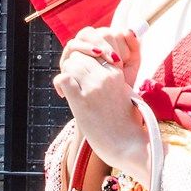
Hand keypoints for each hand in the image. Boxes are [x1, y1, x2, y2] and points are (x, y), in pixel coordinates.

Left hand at [54, 25, 149, 176]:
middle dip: (73, 62)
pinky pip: (63, 78)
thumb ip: (114, 75)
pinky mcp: (82, 102)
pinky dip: (60, 85)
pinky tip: (65, 95)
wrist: (129, 145)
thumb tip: (103, 61)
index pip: (95, 44)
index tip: (84, 65)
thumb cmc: (127, 122)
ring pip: (70, 63)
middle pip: (79, 52)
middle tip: (73, 78)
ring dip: (67, 73)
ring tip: (69, 88)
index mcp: (117, 72)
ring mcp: (94, 88)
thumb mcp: (125, 92)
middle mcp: (106, 76)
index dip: (85, 51)